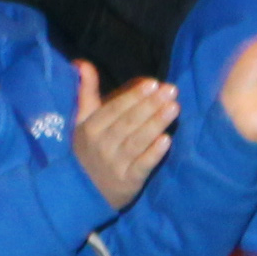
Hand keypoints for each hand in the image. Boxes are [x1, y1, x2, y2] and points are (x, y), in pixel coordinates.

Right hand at [68, 62, 181, 203]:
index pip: (114, 108)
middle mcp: (101, 144)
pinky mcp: (128, 181)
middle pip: (128, 122)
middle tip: (170, 90)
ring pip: (136, 141)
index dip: (133, 95)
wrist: (83, 192)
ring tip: (174, 108)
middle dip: (149, 105)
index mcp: (90, 127)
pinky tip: (167, 140)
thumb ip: (86, 92)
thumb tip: (82, 63)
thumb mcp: (82, 121)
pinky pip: (142, 165)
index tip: (153, 83)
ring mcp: (114, 164)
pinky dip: (153, 153)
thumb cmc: (88, 150)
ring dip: (155, 123)